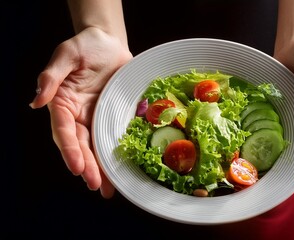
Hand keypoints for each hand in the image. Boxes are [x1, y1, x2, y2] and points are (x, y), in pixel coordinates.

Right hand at [30, 27, 132, 197]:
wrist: (109, 43)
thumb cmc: (85, 46)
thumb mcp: (66, 56)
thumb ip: (52, 77)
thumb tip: (37, 101)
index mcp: (63, 103)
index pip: (63, 131)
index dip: (70, 150)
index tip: (76, 167)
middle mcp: (78, 115)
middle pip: (80, 145)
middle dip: (86, 165)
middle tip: (94, 185)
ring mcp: (95, 117)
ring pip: (95, 146)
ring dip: (99, 167)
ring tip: (106, 188)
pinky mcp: (111, 116)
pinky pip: (112, 137)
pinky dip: (115, 154)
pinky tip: (119, 170)